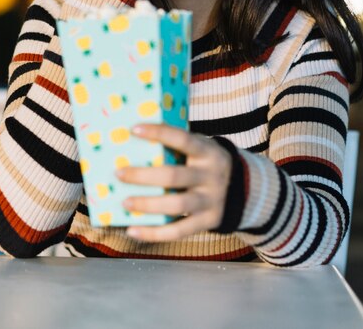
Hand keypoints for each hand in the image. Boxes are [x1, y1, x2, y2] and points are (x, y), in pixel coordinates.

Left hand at [116, 124, 231, 241]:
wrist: (244, 187)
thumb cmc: (204, 162)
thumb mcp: (199, 147)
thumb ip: (175, 145)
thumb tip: (130, 141)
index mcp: (207, 151)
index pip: (182, 138)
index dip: (158, 133)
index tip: (133, 129)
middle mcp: (211, 175)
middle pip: (174, 176)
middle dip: (143, 175)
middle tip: (118, 174)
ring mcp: (211, 200)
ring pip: (176, 205)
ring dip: (147, 204)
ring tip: (124, 202)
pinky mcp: (208, 222)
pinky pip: (178, 231)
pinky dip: (154, 233)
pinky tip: (133, 231)